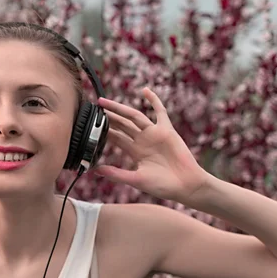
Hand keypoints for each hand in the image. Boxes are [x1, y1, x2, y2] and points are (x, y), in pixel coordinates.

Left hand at [95, 87, 209, 203]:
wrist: (186, 186)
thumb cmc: (162, 186)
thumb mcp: (136, 180)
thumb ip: (116, 174)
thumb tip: (95, 170)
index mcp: (134, 151)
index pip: (116, 137)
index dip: (104, 130)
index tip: (90, 124)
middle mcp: (142, 140)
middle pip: (122, 124)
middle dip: (109, 116)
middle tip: (94, 107)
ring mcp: (154, 134)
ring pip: (134, 117)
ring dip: (120, 108)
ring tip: (105, 101)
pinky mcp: (167, 130)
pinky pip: (160, 112)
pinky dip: (154, 101)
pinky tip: (145, 90)